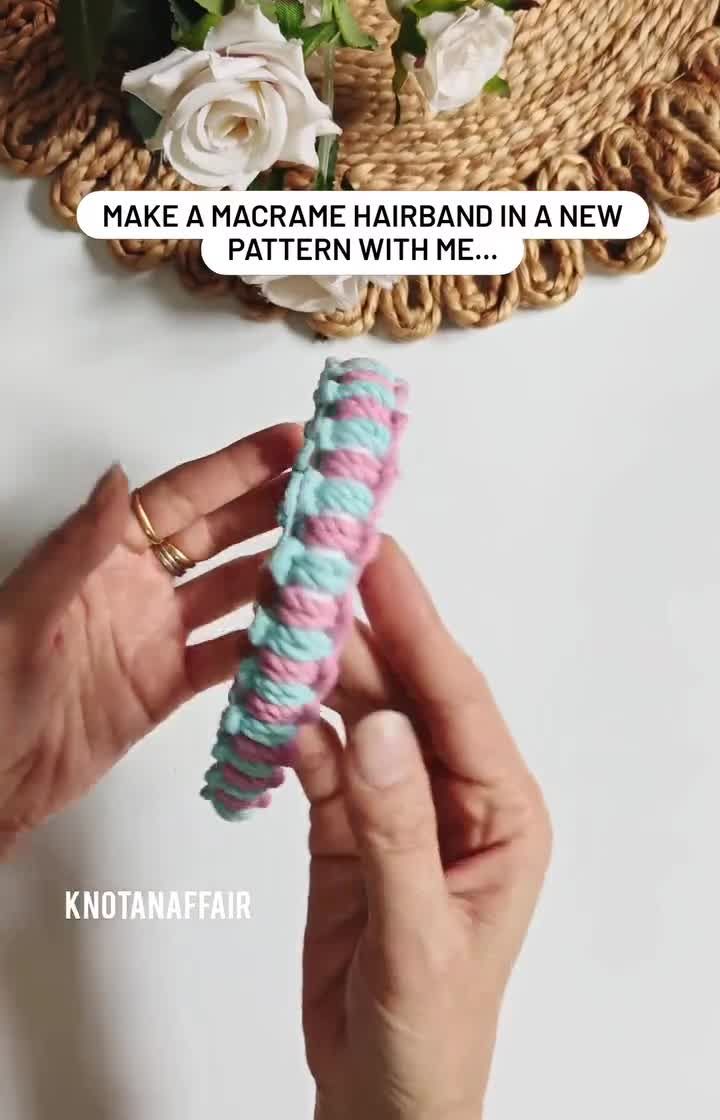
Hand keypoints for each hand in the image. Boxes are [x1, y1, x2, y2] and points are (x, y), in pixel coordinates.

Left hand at [0, 424, 300, 856]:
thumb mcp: (23, 616)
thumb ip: (76, 549)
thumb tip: (118, 477)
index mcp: (101, 555)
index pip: (180, 498)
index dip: (237, 468)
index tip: (292, 443)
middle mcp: (136, 586)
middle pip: (219, 537)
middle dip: (277, 511)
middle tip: (338, 494)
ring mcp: (156, 635)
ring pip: (235, 594)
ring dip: (283, 577)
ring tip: (339, 561)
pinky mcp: (167, 686)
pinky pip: (228, 659)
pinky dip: (268, 650)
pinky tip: (306, 638)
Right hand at [298, 539, 551, 1119]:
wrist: (381, 1095)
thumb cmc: (430, 1033)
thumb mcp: (419, 936)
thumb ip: (398, 828)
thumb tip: (379, 726)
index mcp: (501, 810)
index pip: (457, 698)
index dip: (418, 622)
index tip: (381, 558)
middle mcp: (453, 794)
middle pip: (405, 693)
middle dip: (361, 633)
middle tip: (315, 569)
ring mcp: (397, 807)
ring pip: (358, 718)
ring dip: (320, 676)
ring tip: (280, 622)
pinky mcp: (349, 828)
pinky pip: (321, 764)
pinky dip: (294, 736)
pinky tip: (272, 710)